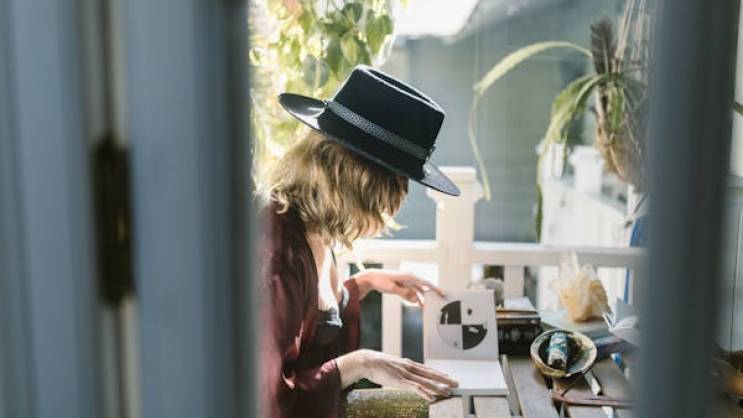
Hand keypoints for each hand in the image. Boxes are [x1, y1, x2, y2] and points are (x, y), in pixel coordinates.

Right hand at [336, 349, 457, 401]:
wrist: (367, 361)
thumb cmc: (378, 364)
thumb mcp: (393, 365)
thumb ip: (401, 370)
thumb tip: (405, 375)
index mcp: (408, 364)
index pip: (428, 369)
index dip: (439, 373)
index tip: (448, 377)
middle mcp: (410, 367)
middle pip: (431, 374)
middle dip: (444, 379)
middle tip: (456, 384)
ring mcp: (405, 374)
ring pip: (426, 382)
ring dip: (438, 388)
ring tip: (447, 393)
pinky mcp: (400, 381)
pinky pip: (415, 388)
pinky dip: (424, 393)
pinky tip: (431, 398)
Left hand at [354, 269, 444, 305]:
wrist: (372, 278)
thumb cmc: (381, 281)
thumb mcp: (392, 288)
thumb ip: (404, 293)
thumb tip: (415, 299)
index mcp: (409, 276)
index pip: (426, 283)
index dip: (435, 288)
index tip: (443, 293)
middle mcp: (410, 278)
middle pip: (424, 288)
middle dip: (431, 295)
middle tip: (438, 303)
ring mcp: (407, 282)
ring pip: (419, 292)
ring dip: (422, 300)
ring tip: (427, 308)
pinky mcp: (404, 286)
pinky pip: (412, 294)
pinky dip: (415, 299)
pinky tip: (418, 305)